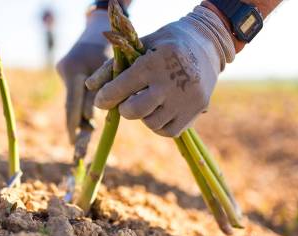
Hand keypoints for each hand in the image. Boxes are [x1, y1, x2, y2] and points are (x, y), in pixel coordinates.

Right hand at [56, 10, 108, 143]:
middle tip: (76, 147)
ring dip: (79, 116)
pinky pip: (75, 92)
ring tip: (81, 138)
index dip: (73, 124)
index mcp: (74, 69)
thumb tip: (92, 119)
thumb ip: (103, 92)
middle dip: (75, 125)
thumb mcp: (112, 69)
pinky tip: (85, 119)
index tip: (74, 142)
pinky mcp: (66, 69)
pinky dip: (82, 104)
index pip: (72, 103)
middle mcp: (65, 70)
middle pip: (70, 104)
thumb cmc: (113, 47)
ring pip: (73, 99)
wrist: (101, 25)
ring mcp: (63, 69)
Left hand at [86, 6, 234, 136]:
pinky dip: (159, 125)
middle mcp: (172, 82)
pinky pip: (169, 131)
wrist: (207, 42)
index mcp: (155, 62)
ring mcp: (187, 98)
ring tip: (148, 101)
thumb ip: (114, 65)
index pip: (122, 87)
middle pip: (135, 111)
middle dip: (124, 109)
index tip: (101, 100)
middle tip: (126, 101)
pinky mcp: (198, 109)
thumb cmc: (165, 42)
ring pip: (152, 124)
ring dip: (143, 116)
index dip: (106, 97)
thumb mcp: (140, 45)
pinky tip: (159, 110)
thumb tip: (89, 86)